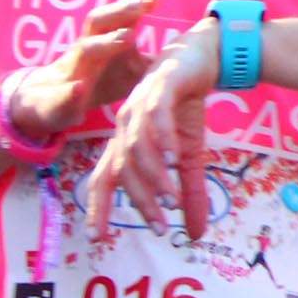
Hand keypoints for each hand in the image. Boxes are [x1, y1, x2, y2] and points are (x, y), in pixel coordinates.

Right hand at [9, 0, 161, 148]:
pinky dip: (71, 92)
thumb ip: (150, 62)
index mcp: (103, 42)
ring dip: (105, 43)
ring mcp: (70, 71)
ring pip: (83, 50)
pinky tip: (79, 89)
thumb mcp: (127, 72)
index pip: (119, 16)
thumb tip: (185, 55)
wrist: (48, 104)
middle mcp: (85, 50)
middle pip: (99, 22)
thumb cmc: (95, 81)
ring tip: (127, 37)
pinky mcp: (58, 99)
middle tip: (143, 4)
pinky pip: (63, 94)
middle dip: (120, 11)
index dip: (136, 3)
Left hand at [86, 18, 221, 241]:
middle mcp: (125, 126)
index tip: (96, 239)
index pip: (105, 179)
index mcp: (125, 142)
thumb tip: (195, 234)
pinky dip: (164, 140)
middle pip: (121, 168)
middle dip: (138, 200)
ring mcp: (138, 105)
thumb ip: (190, 194)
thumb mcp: (192, 156)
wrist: (201, 59)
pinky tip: (175, 160)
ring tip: (172, 199)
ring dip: (153, 176)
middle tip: (158, 227)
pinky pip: (156, 117)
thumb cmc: (186, 107)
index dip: (98, 208)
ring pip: (137, 147)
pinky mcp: (159, 88)